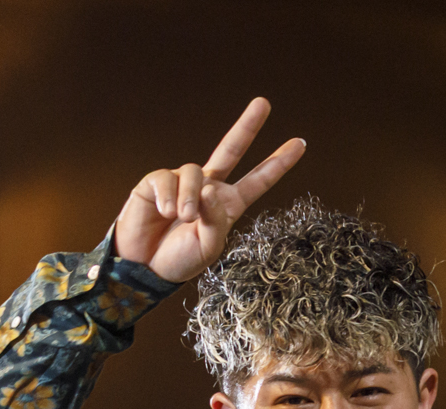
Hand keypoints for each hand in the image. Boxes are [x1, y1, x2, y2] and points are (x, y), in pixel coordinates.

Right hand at [113, 98, 306, 284]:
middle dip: (247, 126)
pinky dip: (168, 197)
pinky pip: (167, 179)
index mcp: (227, 205)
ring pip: (194, 173)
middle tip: (264, 103)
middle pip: (230, 150)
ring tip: (182, 218)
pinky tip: (164, 213)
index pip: (257, 181)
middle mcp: (207, 188)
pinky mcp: (157, 182)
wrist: (144, 267)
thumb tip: (210, 189)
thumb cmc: (179, 260)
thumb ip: (215, 220)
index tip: (300, 144)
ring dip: (189, 198)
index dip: (278, 164)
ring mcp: (183, 182)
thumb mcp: (207, 247)